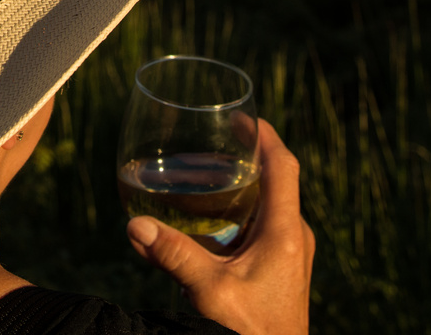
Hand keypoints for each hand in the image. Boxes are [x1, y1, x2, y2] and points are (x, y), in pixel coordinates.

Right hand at [126, 119, 312, 334]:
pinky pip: (265, 228)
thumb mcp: (209, 290)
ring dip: (243, 187)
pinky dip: (241, 213)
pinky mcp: (282, 271)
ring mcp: (291, 255)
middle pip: (275, 181)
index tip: (243, 117)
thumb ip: (174, 254)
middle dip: (246, 158)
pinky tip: (212, 223)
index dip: (265, 136)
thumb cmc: (252, 331)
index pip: (283, 166)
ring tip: (209, 175)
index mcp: (285, 232)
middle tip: (213, 143)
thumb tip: (135, 224)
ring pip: (269, 206)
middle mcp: (295, 238)